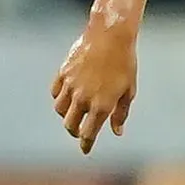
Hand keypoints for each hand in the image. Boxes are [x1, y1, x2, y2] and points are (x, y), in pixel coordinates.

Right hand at [51, 16, 137, 152]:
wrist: (110, 35)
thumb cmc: (125, 63)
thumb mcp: (129, 90)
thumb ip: (121, 113)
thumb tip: (117, 131)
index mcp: (101, 106)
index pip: (88, 134)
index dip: (86, 144)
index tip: (85, 149)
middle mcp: (83, 98)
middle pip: (70, 126)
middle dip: (75, 132)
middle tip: (81, 131)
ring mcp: (71, 86)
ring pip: (60, 110)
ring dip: (67, 115)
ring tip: (76, 112)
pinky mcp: (63, 73)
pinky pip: (55, 93)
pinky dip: (60, 98)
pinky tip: (68, 97)